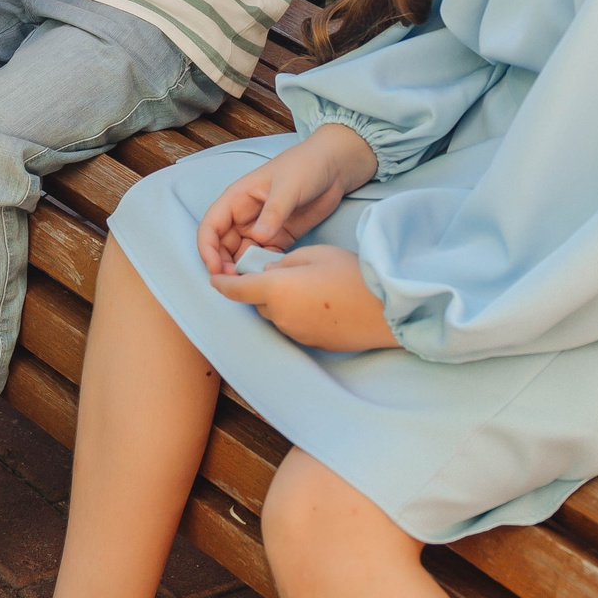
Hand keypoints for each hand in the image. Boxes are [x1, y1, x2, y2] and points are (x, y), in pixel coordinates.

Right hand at [196, 124, 376, 276]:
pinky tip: (271, 277)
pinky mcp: (280, 237)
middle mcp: (245, 215)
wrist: (335, 167)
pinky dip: (264, 268)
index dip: (208, 248)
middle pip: (223, 246)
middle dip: (224, 265)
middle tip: (236, 282)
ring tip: (254, 283)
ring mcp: (262, 228)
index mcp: (237, 198)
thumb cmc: (306, 166)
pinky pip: (265, 257)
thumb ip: (273, 212)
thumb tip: (258, 238)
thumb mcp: (288, 186)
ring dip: (244, 269)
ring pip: (242, 254)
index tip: (215, 268)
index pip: (211, 226)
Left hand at [208, 246, 397, 350]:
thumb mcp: (315, 254)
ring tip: (309, 286)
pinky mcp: (311, 343)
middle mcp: (280, 316)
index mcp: (275, 290)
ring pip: (277, 314)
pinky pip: (294, 325)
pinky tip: (320, 302)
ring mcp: (295, 333)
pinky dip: (297, 313)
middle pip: (259, 302)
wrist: (384, 310)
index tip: (214, 280)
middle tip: (285, 272)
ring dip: (282, 302)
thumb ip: (285, 262)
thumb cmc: (350, 275)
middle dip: (263, 288)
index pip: (238, 289)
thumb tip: (271, 274)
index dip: (223, 284)